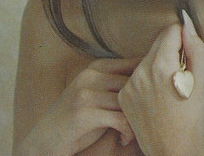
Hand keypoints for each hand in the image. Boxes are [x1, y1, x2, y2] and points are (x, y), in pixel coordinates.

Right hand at [17, 57, 138, 155]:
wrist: (45, 139)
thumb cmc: (77, 119)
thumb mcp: (95, 95)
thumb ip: (116, 86)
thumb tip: (150, 81)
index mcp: (94, 67)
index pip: (131, 63)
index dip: (148, 78)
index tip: (157, 93)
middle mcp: (90, 75)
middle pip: (132, 83)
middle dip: (144, 103)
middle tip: (146, 119)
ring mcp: (86, 92)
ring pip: (128, 100)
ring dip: (136, 120)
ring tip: (134, 132)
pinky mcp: (84, 112)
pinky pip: (120, 119)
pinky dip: (127, 131)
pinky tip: (124, 139)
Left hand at [118, 11, 203, 155]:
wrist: (173, 153)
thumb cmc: (192, 121)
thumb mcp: (201, 82)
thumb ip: (195, 47)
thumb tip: (186, 21)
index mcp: (161, 64)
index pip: (171, 30)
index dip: (184, 40)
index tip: (188, 57)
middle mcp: (141, 70)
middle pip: (158, 43)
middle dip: (171, 53)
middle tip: (181, 76)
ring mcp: (130, 83)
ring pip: (148, 59)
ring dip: (159, 66)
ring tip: (169, 90)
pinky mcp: (124, 95)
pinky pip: (137, 76)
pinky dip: (147, 81)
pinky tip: (157, 99)